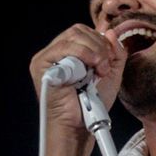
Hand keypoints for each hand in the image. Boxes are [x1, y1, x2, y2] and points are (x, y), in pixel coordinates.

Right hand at [29, 24, 126, 140]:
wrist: (80, 125)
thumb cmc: (92, 104)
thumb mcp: (111, 74)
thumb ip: (115, 53)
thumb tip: (110, 31)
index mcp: (69, 52)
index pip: (84, 32)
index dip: (100, 41)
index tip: (108, 61)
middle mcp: (56, 52)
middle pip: (78, 30)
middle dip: (98, 45)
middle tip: (104, 67)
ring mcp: (46, 57)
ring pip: (72, 36)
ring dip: (93, 51)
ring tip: (99, 70)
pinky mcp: (41, 63)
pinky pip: (63, 48)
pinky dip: (81, 54)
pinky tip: (88, 70)